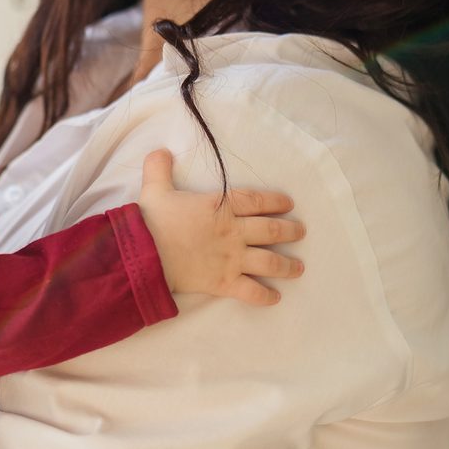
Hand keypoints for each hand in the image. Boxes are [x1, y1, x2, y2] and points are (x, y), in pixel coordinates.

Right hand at [138, 149, 304, 305]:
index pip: (256, 201)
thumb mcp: (155, 187)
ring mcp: (232, 259)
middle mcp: (233, 232)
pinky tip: (275, 297)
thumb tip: (162, 151)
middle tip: (301, 232)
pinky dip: (266, 296)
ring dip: (287, 265)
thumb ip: (159, 167)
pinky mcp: (225, 283)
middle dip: (290, 231)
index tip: (288, 203)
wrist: (147, 252)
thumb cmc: (153, 219)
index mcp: (221, 207)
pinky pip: (252, 292)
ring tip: (298, 267)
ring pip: (270, 262)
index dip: (275, 201)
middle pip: (271, 230)